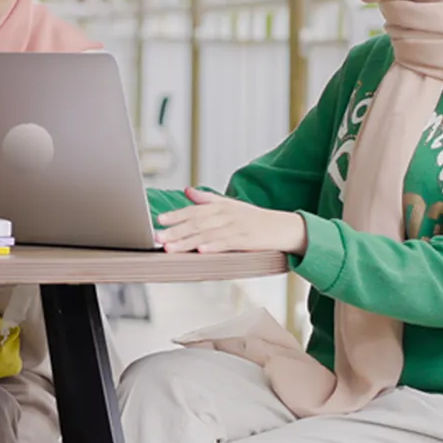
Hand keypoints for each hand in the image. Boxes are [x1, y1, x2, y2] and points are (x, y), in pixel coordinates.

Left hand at [154, 188, 308, 253]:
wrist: (284, 227)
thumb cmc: (255, 218)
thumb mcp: (230, 205)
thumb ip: (207, 199)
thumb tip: (187, 191)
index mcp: (221, 206)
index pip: (194, 211)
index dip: (176, 215)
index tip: (159, 220)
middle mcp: (226, 215)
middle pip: (197, 223)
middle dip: (175, 231)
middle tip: (157, 237)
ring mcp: (236, 227)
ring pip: (207, 235)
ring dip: (187, 242)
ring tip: (170, 248)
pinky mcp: (246, 240)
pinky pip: (227, 244)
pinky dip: (213, 247)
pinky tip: (200, 251)